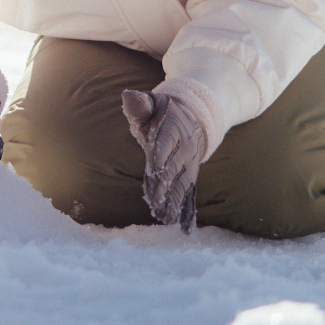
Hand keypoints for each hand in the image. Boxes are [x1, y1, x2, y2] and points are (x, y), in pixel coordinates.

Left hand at [121, 90, 206, 229]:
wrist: (195, 117)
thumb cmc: (164, 113)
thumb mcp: (153, 103)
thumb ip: (141, 104)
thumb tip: (129, 96)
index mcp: (173, 129)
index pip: (166, 142)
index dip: (160, 154)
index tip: (153, 167)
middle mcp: (185, 149)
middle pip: (174, 168)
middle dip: (165, 186)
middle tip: (154, 202)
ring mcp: (189, 164)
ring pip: (183, 184)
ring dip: (174, 202)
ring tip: (165, 218)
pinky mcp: (190, 176)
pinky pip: (191, 194)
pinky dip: (188, 210)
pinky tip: (185, 228)